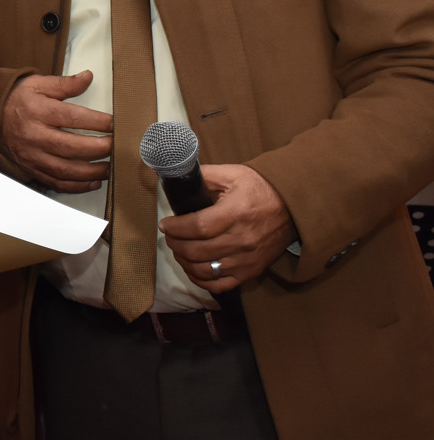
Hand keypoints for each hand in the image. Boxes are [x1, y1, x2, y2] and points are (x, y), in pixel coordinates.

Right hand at [0, 71, 111, 191]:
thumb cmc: (18, 100)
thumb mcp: (38, 84)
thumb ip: (65, 83)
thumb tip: (88, 77)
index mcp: (37, 111)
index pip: (72, 118)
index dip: (97, 122)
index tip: (114, 123)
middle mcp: (33, 135)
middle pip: (71, 147)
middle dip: (99, 148)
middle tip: (116, 145)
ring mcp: (32, 155)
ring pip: (65, 170)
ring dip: (92, 171)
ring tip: (110, 166)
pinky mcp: (31, 169)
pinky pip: (56, 183)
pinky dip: (77, 186)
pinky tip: (93, 181)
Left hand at [159, 164, 297, 291]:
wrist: (293, 207)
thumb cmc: (259, 188)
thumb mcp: (232, 174)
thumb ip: (203, 176)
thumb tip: (177, 179)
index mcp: (236, 213)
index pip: (198, 227)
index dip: (176, 228)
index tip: (165, 224)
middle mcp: (241, 240)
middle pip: (197, 251)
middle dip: (175, 244)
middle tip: (170, 236)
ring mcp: (247, 259)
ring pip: (205, 270)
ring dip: (184, 262)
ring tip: (179, 250)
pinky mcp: (251, 271)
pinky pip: (220, 285)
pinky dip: (201, 280)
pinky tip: (192, 268)